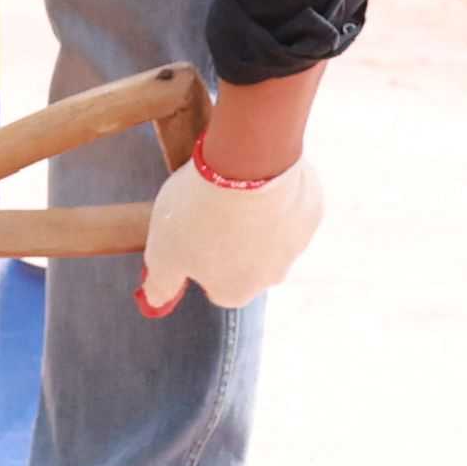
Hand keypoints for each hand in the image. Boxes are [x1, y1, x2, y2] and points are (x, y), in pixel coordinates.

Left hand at [137, 143, 323, 315]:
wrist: (248, 163)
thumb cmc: (200, 211)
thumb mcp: (163, 251)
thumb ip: (160, 282)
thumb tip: (154, 302)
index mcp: (235, 291)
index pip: (214, 285)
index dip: (199, 258)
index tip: (189, 232)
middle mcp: (272, 277)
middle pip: (246, 262)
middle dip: (231, 239)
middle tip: (210, 207)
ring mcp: (297, 244)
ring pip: (272, 235)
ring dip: (255, 217)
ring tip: (233, 186)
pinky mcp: (312, 212)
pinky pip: (291, 208)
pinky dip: (277, 195)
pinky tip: (260, 175)